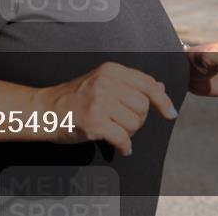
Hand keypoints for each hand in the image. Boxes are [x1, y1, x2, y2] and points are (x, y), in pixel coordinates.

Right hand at [34, 62, 177, 156]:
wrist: (47, 110)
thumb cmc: (76, 97)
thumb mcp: (102, 81)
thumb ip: (131, 83)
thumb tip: (160, 86)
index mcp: (111, 70)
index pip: (147, 84)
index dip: (163, 101)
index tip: (170, 113)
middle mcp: (106, 82)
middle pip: (143, 107)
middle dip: (139, 120)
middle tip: (124, 123)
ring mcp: (99, 101)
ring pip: (134, 123)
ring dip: (129, 133)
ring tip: (116, 131)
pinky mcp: (94, 121)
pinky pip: (123, 138)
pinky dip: (125, 146)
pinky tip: (121, 147)